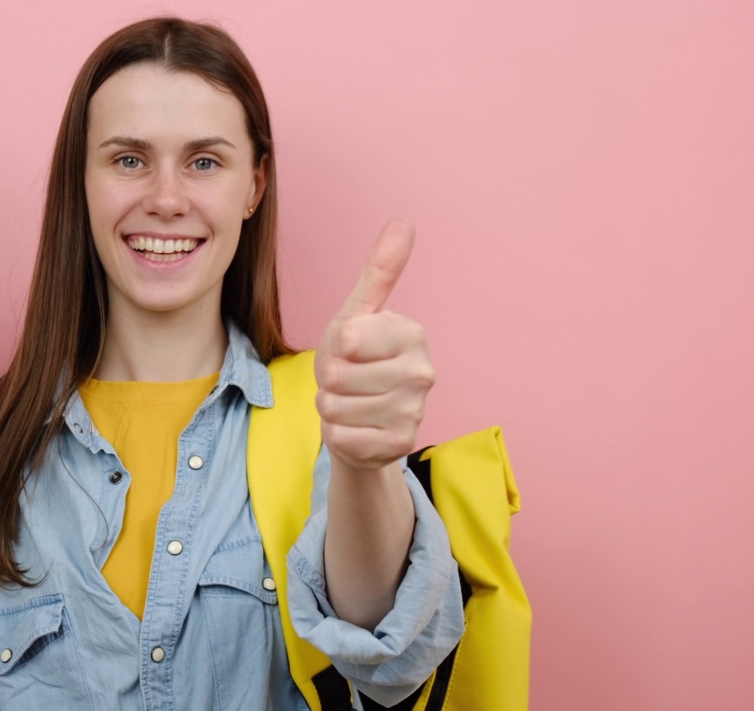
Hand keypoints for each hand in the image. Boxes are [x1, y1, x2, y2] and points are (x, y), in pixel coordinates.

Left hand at [315, 219, 434, 474]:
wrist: (358, 415)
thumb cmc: (355, 359)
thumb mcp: (357, 313)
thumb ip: (379, 272)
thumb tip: (403, 222)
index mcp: (412, 334)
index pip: (349, 340)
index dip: (336, 347)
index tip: (350, 349)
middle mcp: (423, 372)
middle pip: (339, 376)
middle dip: (330, 380)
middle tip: (346, 380)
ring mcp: (415, 412)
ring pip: (337, 408)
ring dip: (331, 407)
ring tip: (350, 402)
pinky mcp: (401, 445)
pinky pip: (343, 437)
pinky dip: (338, 433)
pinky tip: (355, 427)